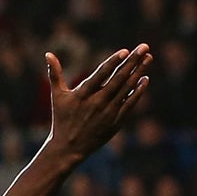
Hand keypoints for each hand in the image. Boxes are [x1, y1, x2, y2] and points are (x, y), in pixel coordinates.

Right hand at [43, 45, 150, 162]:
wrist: (68, 149)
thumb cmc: (62, 119)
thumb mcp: (57, 96)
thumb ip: (54, 74)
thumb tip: (47, 53)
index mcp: (83, 94)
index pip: (101, 74)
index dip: (113, 62)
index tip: (125, 51)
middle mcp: (97, 103)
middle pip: (118, 79)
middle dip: (133, 62)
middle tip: (144, 47)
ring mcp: (108, 113)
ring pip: (127, 90)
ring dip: (139, 72)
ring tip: (149, 58)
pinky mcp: (115, 123)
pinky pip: (130, 105)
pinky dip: (138, 92)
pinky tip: (145, 79)